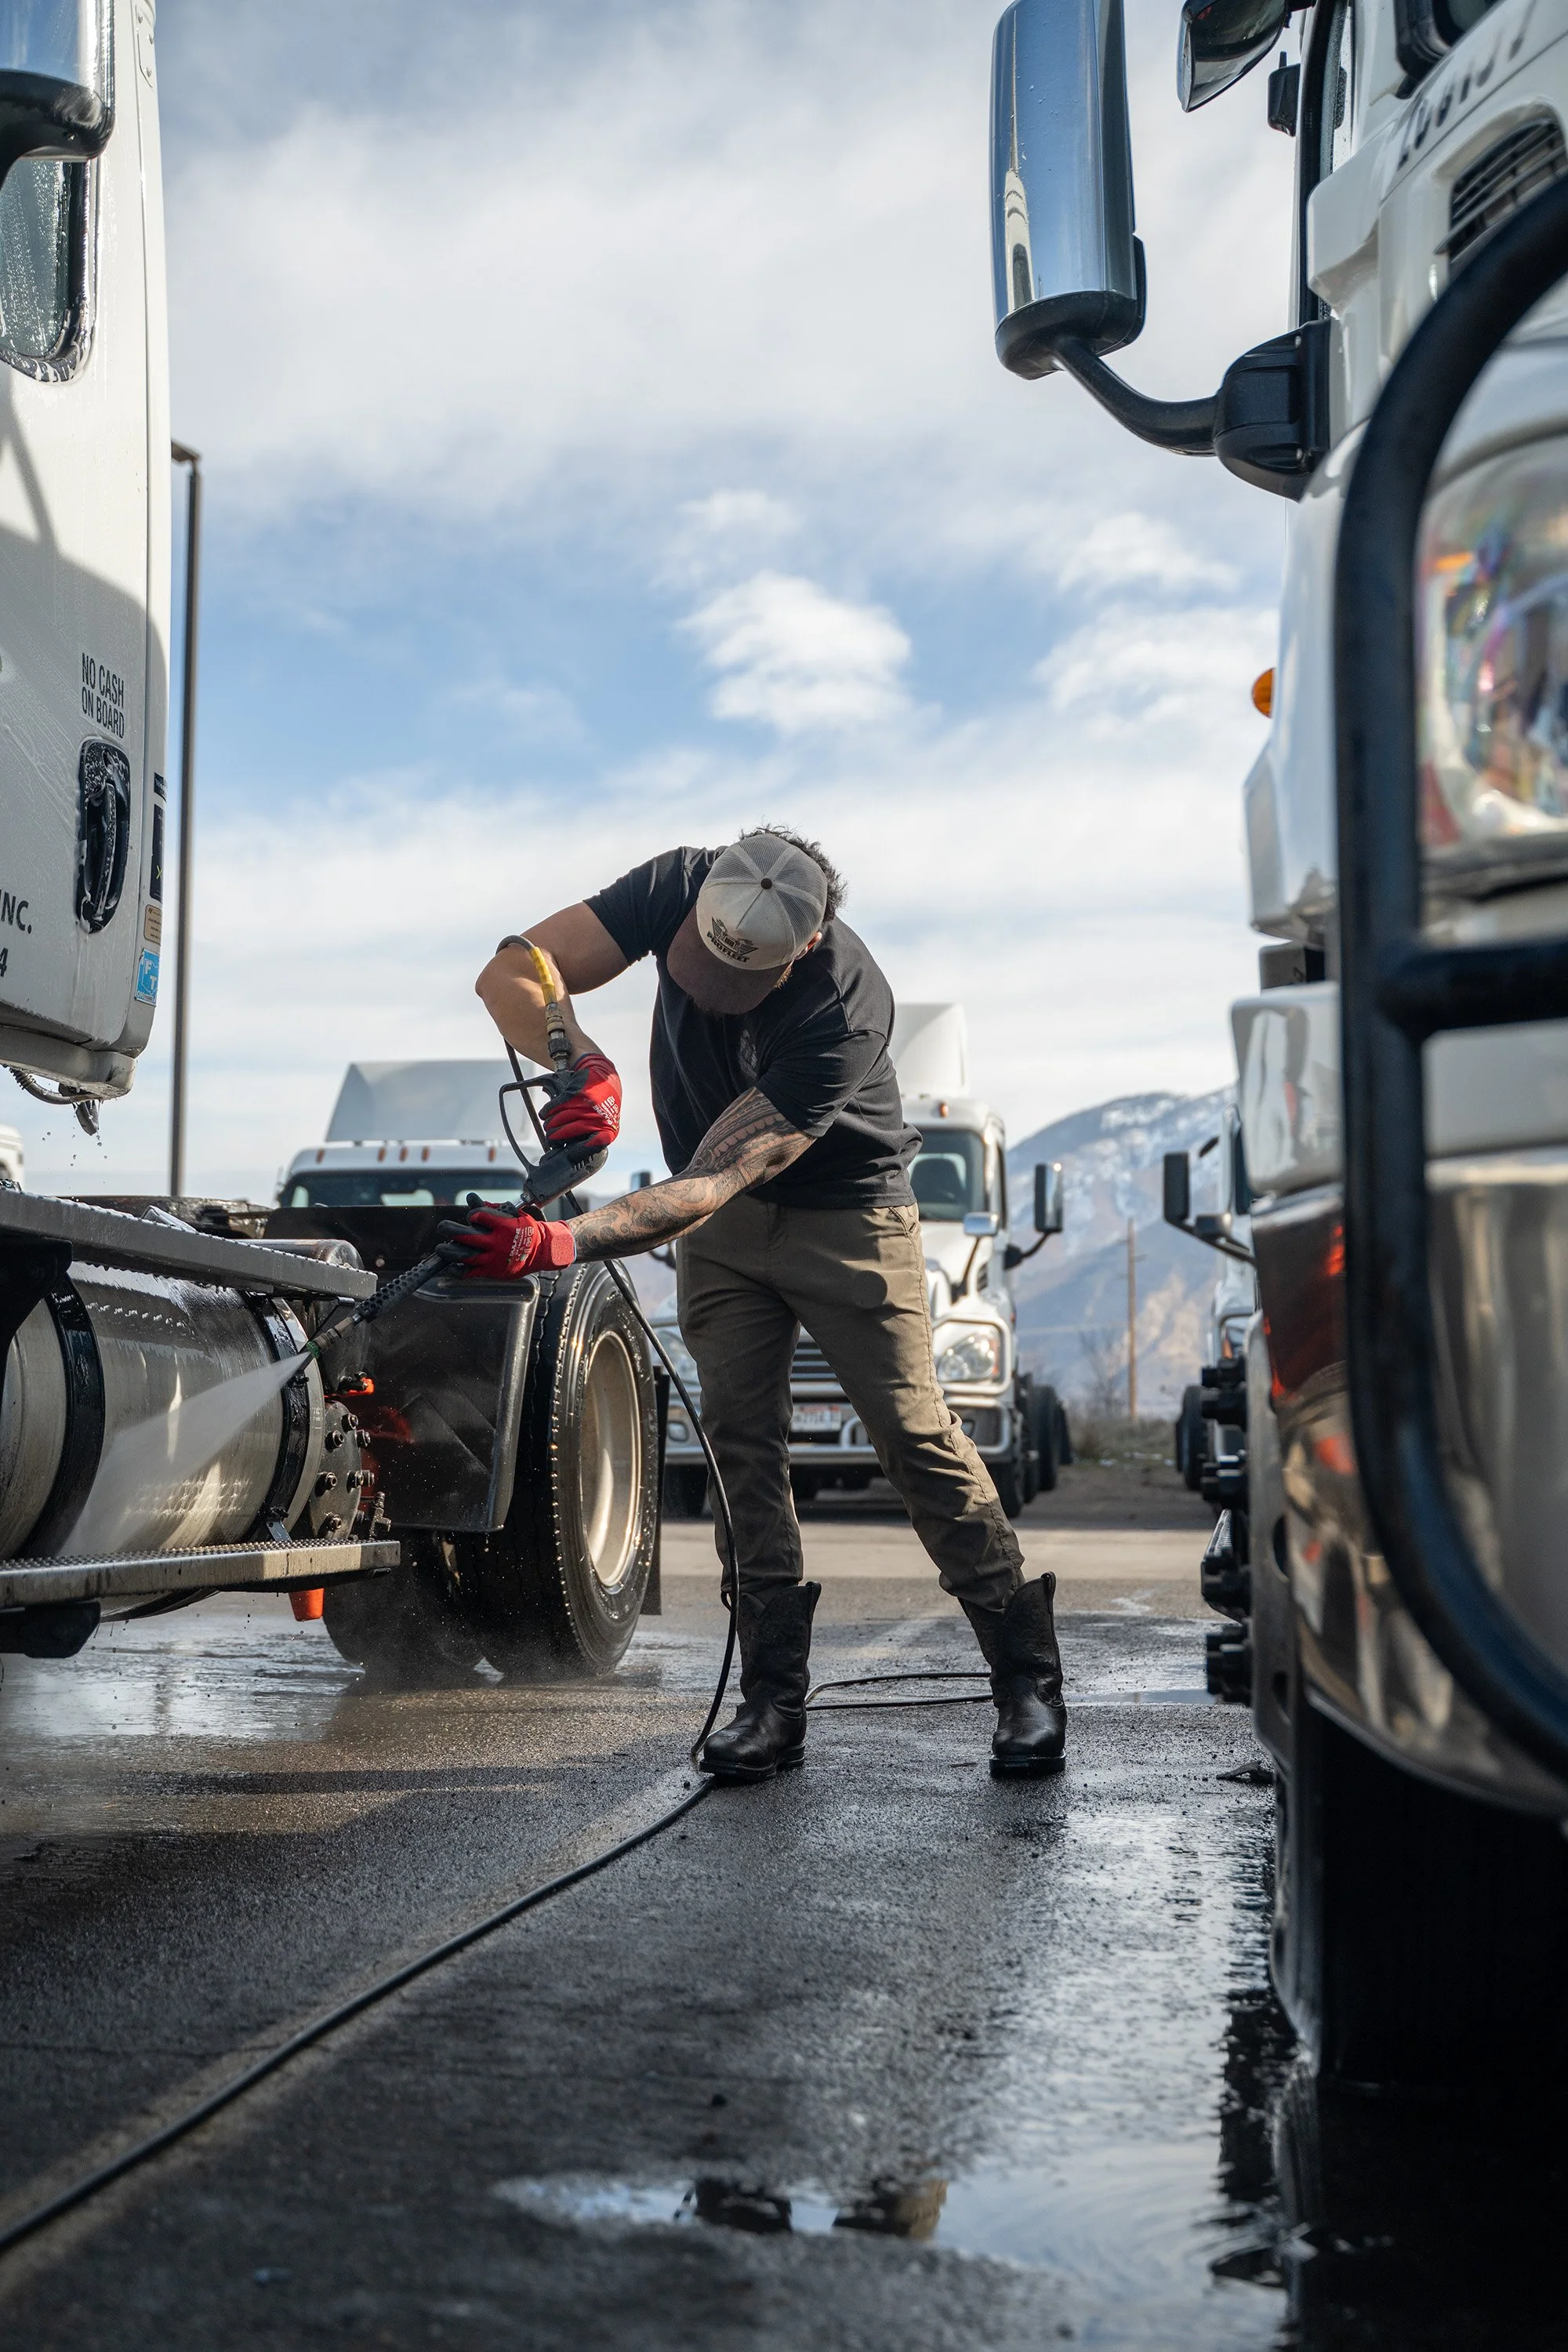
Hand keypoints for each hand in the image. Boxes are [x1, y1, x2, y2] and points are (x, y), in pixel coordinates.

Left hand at [435, 1207, 576, 1280]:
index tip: (471, 1217)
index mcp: (503, 1226)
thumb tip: (472, 1199)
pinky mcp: (493, 1270)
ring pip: (466, 1255)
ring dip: (450, 1251)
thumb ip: (492, 1208)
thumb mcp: (515, 1215)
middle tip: (442, 1227)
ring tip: (441, 1249)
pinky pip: (472, 1272)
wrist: (542, 1252)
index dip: (473, 1215)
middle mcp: (497, 1242)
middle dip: (451, 1230)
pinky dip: (460, 1270)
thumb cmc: (527, 1231)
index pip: (480, 1216)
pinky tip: (451, 1267)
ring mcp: (494, 1258)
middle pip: (468, 1236)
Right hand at [542, 1051, 620, 1152]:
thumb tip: (569, 1156)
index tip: (563, 1153)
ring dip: (549, 1124)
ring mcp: (587, 1105)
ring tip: (549, 1125)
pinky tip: (545, 1114)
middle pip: (567, 1133)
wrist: (604, 1080)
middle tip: (550, 1138)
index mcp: (608, 1130)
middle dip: (553, 1137)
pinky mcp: (575, 1093)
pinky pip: (555, 1107)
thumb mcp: (603, 1127)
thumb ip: (590, 1139)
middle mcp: (598, 1118)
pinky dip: (547, 1111)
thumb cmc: (600, 1109)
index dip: (577, 1151)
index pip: (594, 1144)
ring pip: (558, 1120)